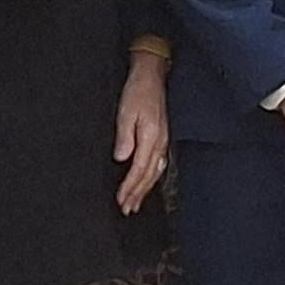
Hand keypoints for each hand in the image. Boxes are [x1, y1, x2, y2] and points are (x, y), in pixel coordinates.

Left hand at [114, 55, 169, 214]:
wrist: (153, 74)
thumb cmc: (137, 91)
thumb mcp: (125, 111)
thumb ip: (124, 136)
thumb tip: (122, 159)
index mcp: (150, 136)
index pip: (139, 169)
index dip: (129, 187)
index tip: (120, 201)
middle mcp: (160, 141)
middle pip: (150, 175)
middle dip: (138, 194)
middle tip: (127, 209)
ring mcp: (164, 139)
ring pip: (156, 171)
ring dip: (146, 189)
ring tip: (136, 203)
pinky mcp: (163, 136)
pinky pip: (160, 163)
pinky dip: (153, 177)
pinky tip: (149, 182)